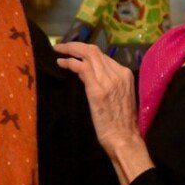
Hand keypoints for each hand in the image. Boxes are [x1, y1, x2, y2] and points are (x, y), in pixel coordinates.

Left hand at [54, 41, 153, 184]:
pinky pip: (81, 68)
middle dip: (75, 46)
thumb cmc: (121, 123)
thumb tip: (89, 74)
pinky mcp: (97, 90)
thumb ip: (109, 83)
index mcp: (125, 75)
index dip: (86, 51)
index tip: (74, 53)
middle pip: (95, 51)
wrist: (124, 139)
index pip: (103, 56)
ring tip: (58, 51)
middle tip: (61, 47)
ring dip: (70, 50)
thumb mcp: (119, 97)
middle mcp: (118, 74)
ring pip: (88, 55)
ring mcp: (108, 81)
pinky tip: (60, 63)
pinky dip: (69, 62)